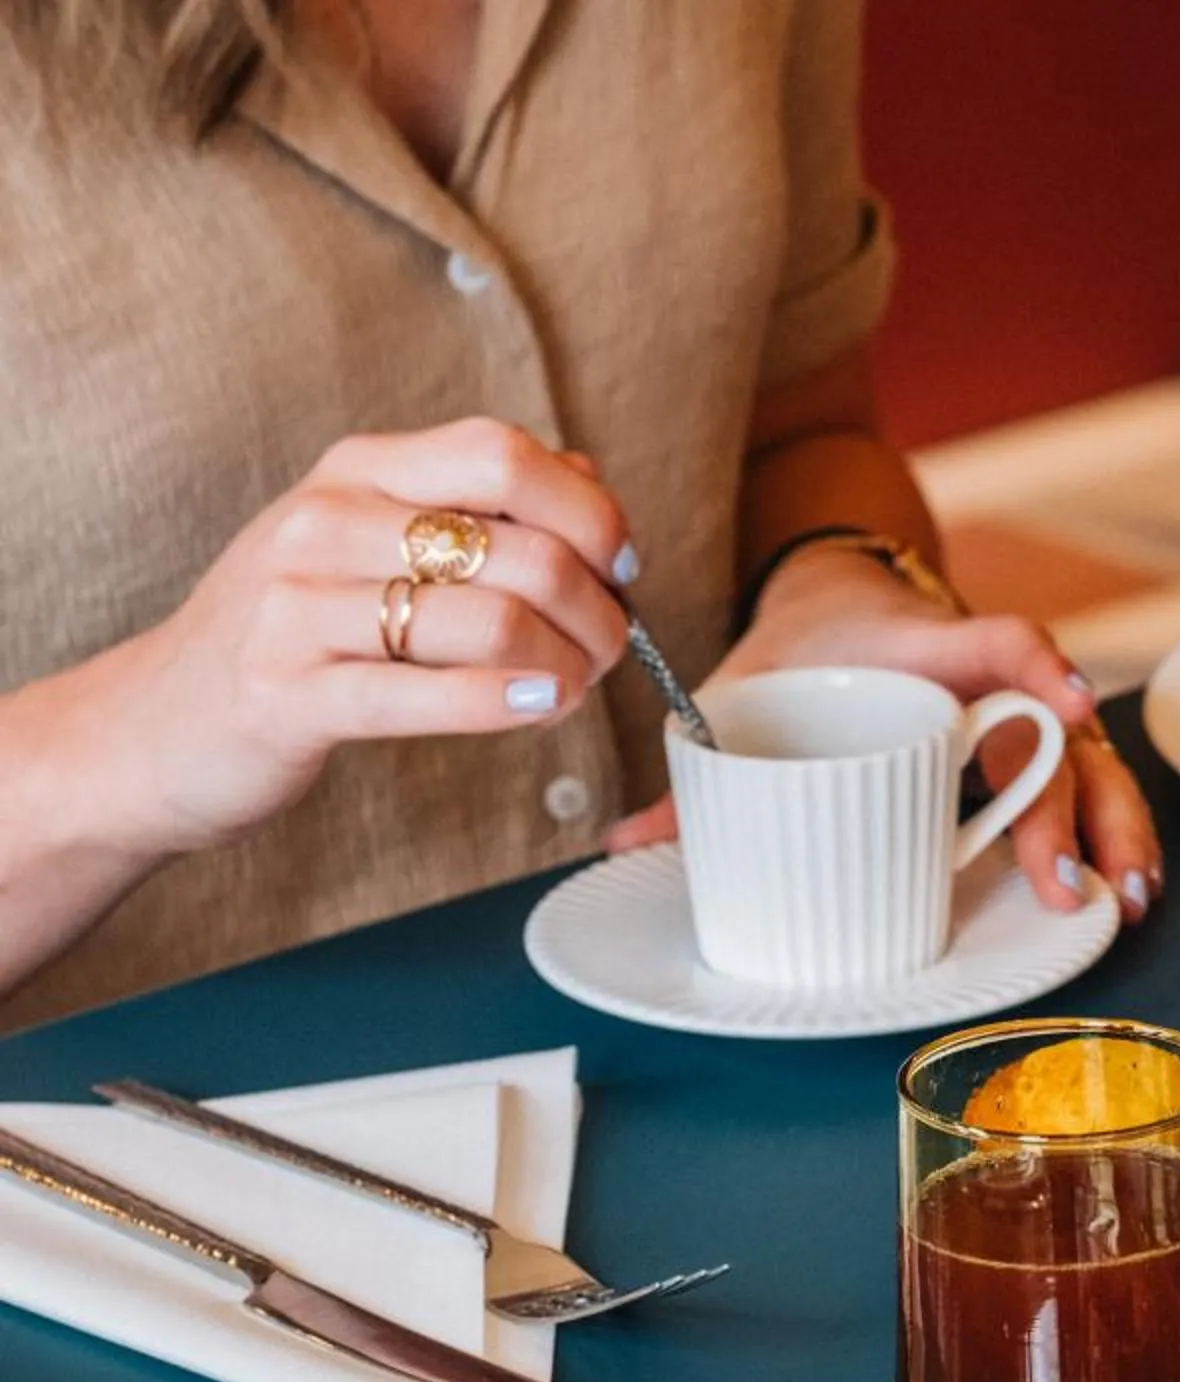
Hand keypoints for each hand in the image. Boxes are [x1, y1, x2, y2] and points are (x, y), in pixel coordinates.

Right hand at [114, 418, 630, 853]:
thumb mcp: (369, 541)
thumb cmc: (291, 635)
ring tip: (574, 686)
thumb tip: (585, 479)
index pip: (503, 453)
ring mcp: (299, 607)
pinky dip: (507, 703)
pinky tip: (541, 705)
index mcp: (356, 472)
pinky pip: (428, 694)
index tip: (619, 565)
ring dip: (566, 664)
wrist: (154, 726)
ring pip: (491, 620)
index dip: (589, 510)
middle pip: (522, 548)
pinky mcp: (289, 695)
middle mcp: (325, 522)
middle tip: (608, 649)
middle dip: (597, 610)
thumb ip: (472, 506)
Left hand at [605, 548, 1163, 921]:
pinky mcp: (1028, 746)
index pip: (994, 639)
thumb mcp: (745, 690)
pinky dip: (1106, 828)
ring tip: (1124, 892)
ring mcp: (1015, 714)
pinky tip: (1124, 881)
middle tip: (1064, 881)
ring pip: (1085, 763)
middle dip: (1066, 810)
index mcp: (918, 646)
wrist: (840, 597)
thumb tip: (622, 842)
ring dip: (1111, 827)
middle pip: (1048, 736)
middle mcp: (983, 681)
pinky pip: (1083, 781)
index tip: (1067, 706)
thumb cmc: (803, 650)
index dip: (1036, 667)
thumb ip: (694, 772)